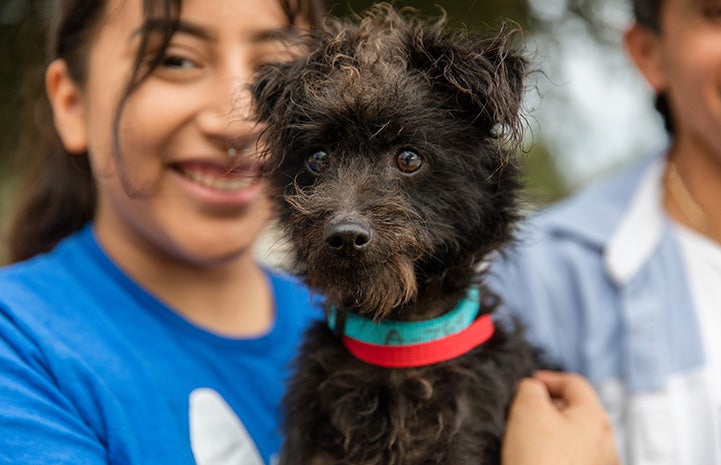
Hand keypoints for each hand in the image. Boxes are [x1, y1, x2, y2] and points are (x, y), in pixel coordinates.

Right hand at [502, 371, 619, 464]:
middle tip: (526, 411)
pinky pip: (573, 460)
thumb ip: (531, 389)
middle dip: (551, 407)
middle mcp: (606, 443)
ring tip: (530, 440)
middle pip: (578, 412)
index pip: (574, 383)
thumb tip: (533, 389)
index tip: (529, 383)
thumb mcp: (527, 409)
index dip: (548, 378)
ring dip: (554, 433)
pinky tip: (539, 461)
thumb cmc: (538, 460)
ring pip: (576, 438)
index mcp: (595, 417)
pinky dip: (557, 455)